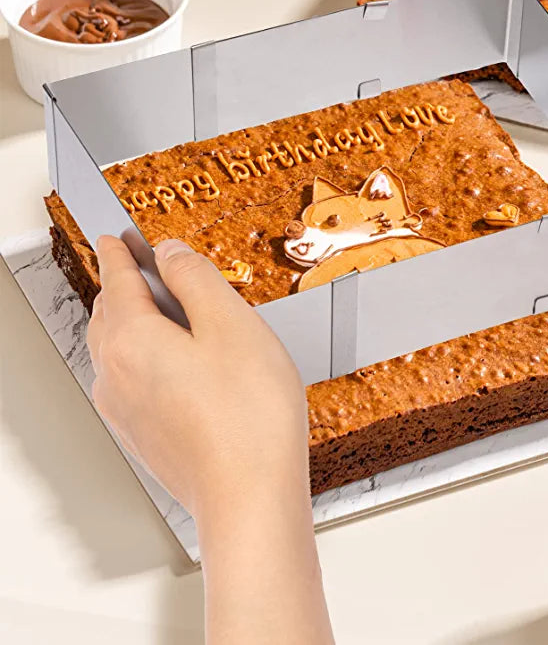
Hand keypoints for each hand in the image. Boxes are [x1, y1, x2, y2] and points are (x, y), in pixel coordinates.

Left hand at [88, 236, 307, 517]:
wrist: (250, 498)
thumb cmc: (249, 417)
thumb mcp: (233, 323)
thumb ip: (197, 279)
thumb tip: (172, 255)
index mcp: (131, 341)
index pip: (117, 280)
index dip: (120, 252)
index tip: (116, 237)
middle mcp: (116, 377)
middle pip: (110, 315)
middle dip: (124, 286)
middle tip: (145, 268)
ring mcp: (127, 412)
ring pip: (118, 350)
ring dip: (135, 322)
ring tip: (170, 311)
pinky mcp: (145, 436)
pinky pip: (132, 380)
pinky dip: (145, 355)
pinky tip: (181, 361)